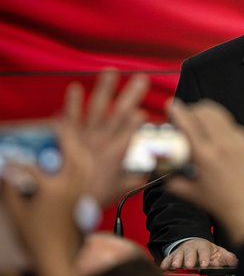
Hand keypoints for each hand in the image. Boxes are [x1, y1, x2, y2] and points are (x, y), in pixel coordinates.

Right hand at [2, 120, 89, 260]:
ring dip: (78, 146)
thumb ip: (11, 188)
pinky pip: (89, 173)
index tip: (6, 159)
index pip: (33, 167)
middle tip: (59, 123)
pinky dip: (84, 160)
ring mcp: (81, 191)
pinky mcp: (85, 197)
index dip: (17, 161)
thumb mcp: (17, 211)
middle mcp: (71, 186)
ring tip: (70, 136)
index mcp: (53, 189)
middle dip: (66, 135)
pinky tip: (77, 158)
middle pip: (73, 153)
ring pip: (85, 162)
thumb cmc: (34, 236)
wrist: (55, 256)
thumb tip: (5, 171)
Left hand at [63, 69, 148, 205]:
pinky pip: (71, 117)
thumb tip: (145, 173)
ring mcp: (85, 137)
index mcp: (117, 154)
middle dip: (131, 94)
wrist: (65, 202)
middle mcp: (102, 141)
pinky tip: (75, 88)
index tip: (144, 113)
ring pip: (98, 108)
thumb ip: (134, 178)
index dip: (138, 121)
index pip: (131, 132)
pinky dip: (72, 102)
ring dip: (105, 89)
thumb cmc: (91, 197)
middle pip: (120, 113)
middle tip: (141, 80)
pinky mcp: (70, 137)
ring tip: (111, 72)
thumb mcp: (119, 189)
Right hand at [160, 239, 236, 269]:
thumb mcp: (218, 253)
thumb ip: (226, 258)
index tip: (205, 264)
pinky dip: (165, 262)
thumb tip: (235, 261)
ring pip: (178, 255)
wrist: (195, 244)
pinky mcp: (173, 255)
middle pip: (190, 252)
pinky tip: (163, 267)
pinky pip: (168, 258)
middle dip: (190, 258)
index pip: (204, 250)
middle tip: (189, 265)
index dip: (205, 256)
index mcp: (204, 246)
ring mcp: (182, 251)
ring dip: (176, 260)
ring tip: (176, 266)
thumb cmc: (208, 251)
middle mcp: (192, 247)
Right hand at [166, 100, 243, 245]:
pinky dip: (221, 125)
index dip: (177, 111)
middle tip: (187, 117)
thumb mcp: (190, 193)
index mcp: (205, 155)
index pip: (188, 123)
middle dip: (192, 110)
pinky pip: (232, 125)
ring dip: (207, 113)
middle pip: (205, 111)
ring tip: (201, 121)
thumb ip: (172, 180)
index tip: (172, 106)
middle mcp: (222, 145)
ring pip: (220, 113)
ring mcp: (237, 142)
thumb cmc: (221, 202)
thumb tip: (163, 170)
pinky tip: (218, 136)